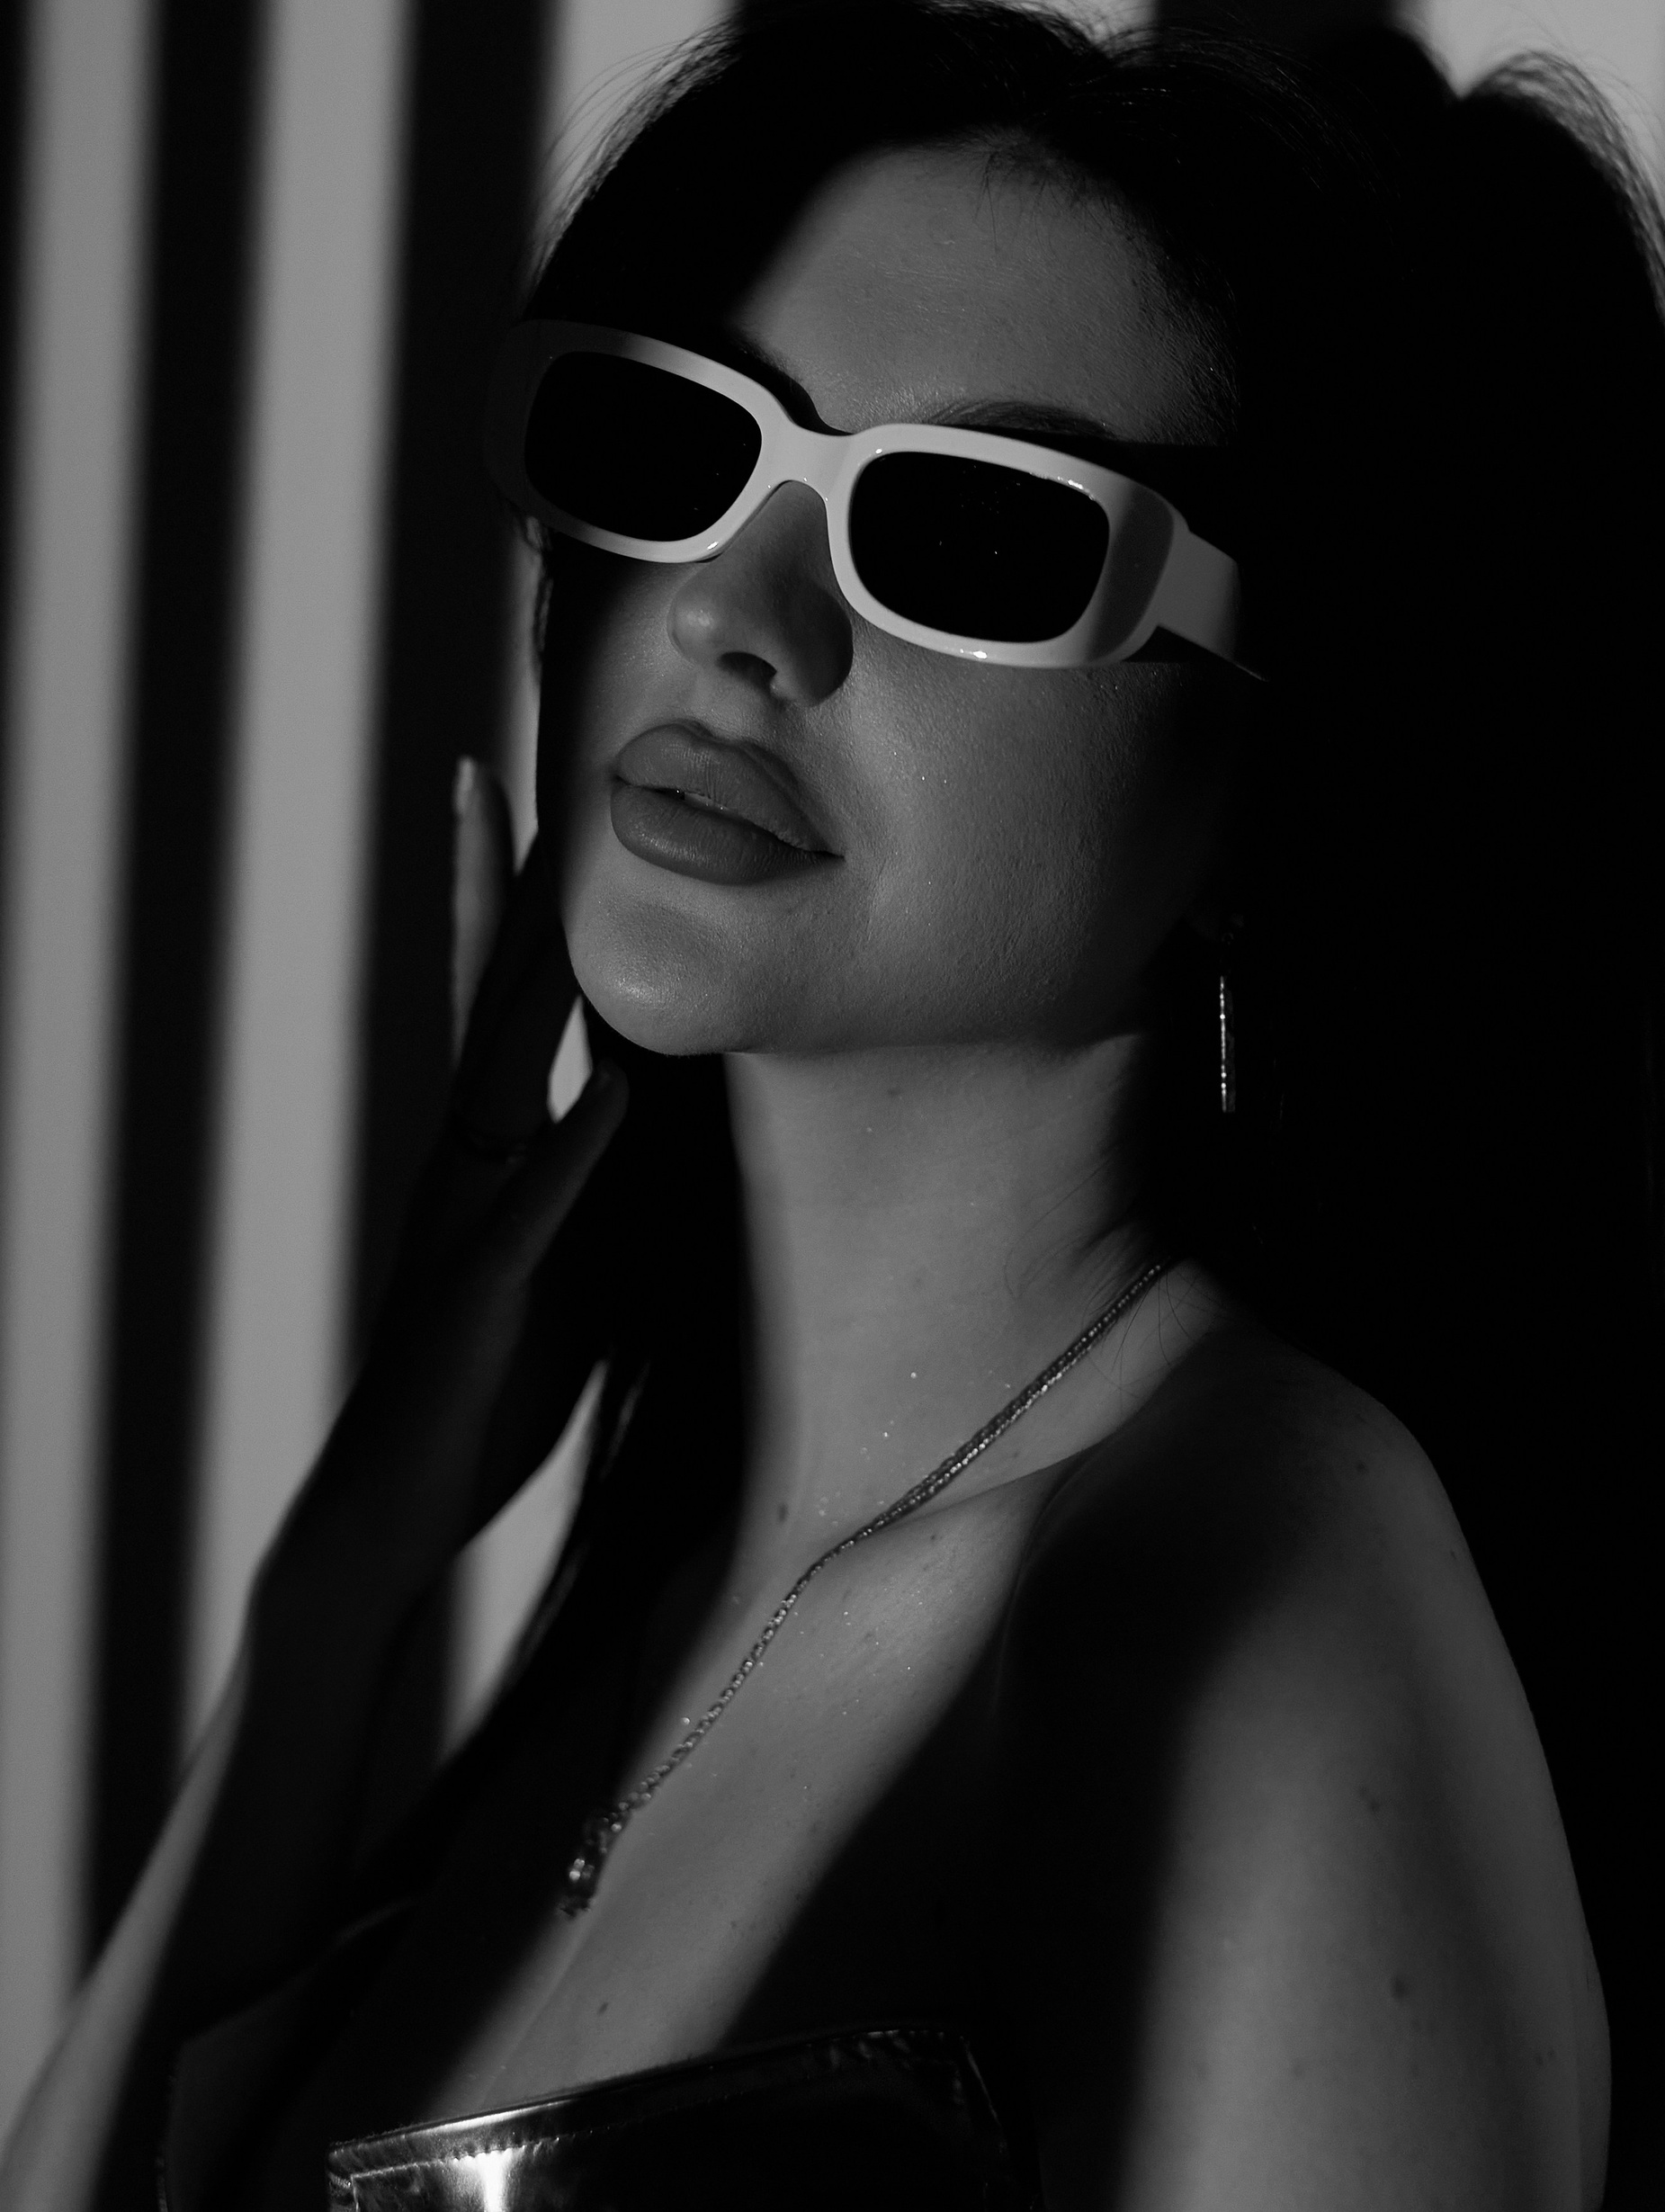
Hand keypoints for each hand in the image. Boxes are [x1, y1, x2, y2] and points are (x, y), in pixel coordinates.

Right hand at [263, 763, 626, 1645]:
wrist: (401, 1495)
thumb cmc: (493, 1373)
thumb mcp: (570, 1255)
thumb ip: (605, 1170)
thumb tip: (663, 1092)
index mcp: (489, 1141)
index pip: (502, 995)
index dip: (516, 898)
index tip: (534, 796)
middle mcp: (465, 1154)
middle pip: (486, 996)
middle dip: (501, 886)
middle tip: (505, 771)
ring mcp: (466, 1214)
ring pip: (495, 1069)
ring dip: (526, 976)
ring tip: (555, 882)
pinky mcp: (480, 1288)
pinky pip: (531, 1208)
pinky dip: (571, 1150)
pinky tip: (612, 1094)